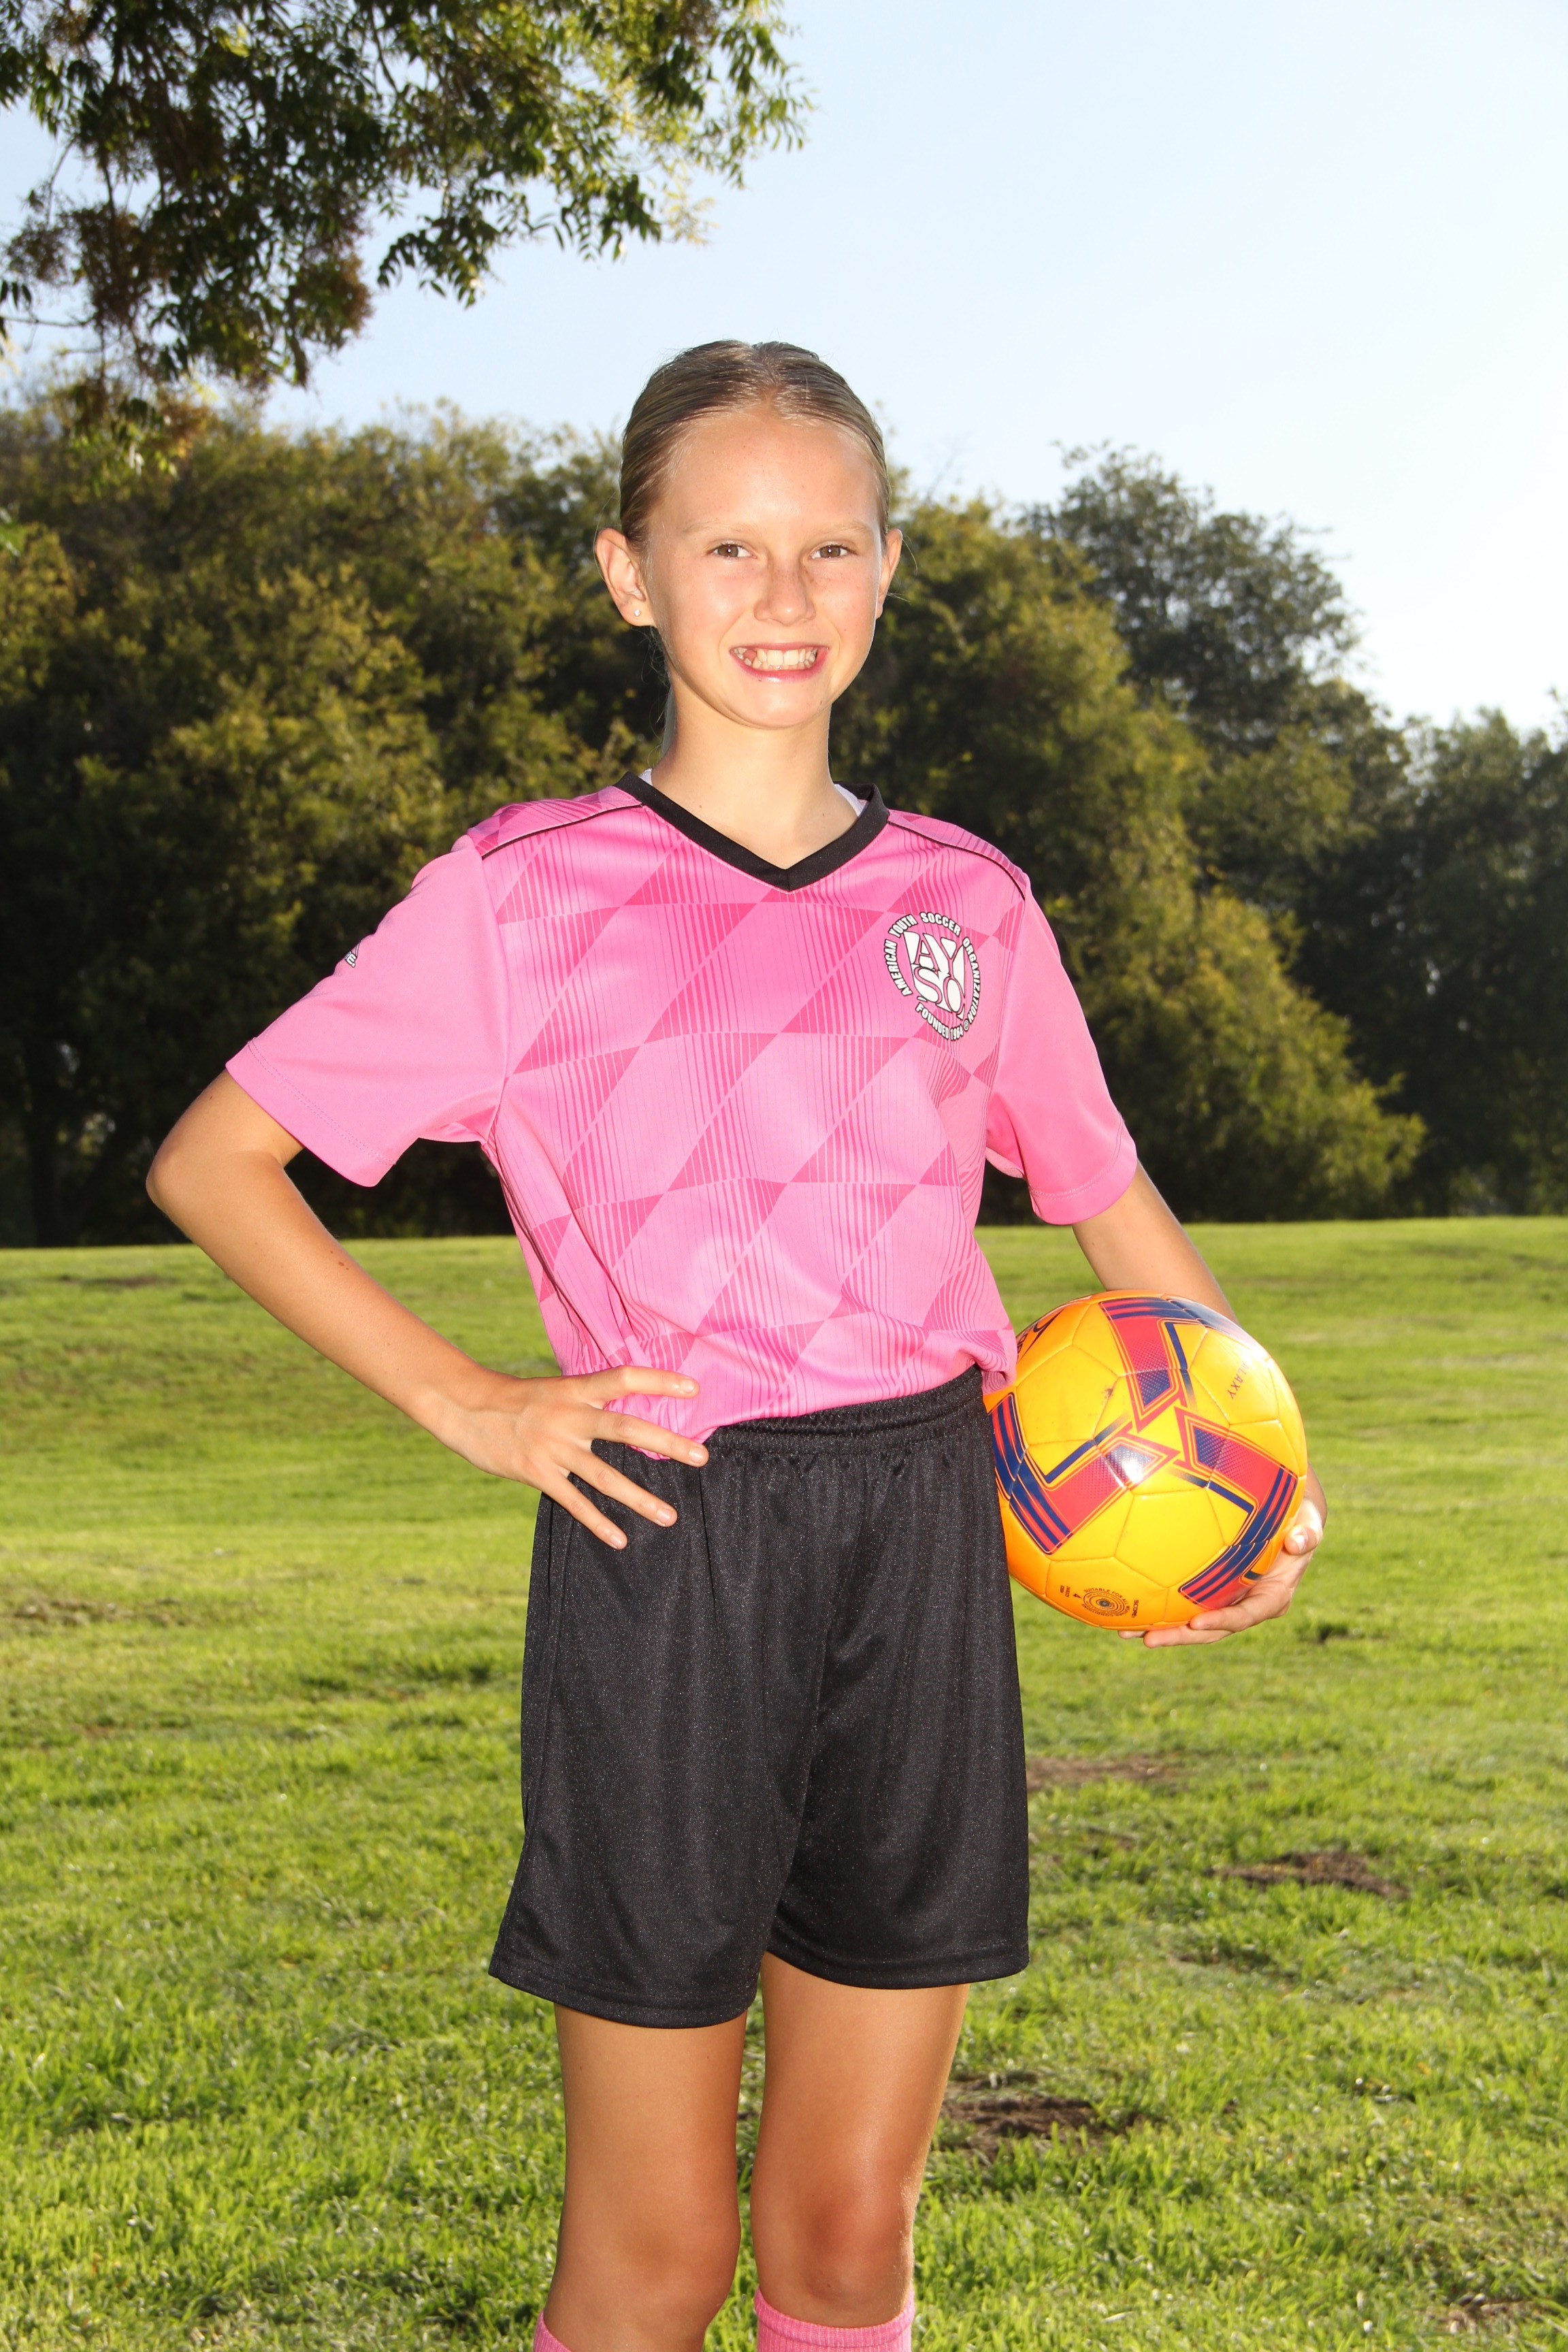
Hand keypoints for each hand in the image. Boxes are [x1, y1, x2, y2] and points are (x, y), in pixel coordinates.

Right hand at [433, 1365, 707, 1549]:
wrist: (465, 1408)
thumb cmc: (514, 1399)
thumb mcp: (554, 1389)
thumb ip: (585, 1400)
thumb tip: (619, 1408)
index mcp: (575, 1389)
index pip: (625, 1378)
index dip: (660, 1381)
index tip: (694, 1388)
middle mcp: (569, 1416)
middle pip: (626, 1428)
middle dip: (667, 1443)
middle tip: (701, 1457)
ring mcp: (553, 1446)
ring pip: (604, 1476)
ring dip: (639, 1499)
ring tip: (669, 1517)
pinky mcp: (536, 1473)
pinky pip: (573, 1501)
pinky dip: (597, 1522)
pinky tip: (619, 1539)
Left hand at [1121, 1464, 1326, 1647]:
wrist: (1289, 1518)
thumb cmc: (1300, 1516)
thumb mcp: (1309, 1521)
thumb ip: (1307, 1532)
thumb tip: (1300, 1540)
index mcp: (1273, 1597)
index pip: (1245, 1616)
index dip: (1222, 1622)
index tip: (1196, 1622)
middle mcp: (1247, 1605)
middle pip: (1212, 1629)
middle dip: (1180, 1637)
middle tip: (1147, 1638)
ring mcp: (1227, 1600)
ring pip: (1192, 1622)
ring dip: (1162, 1628)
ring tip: (1125, 1631)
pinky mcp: (1211, 1591)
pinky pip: (1184, 1602)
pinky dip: (1159, 1604)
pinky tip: (1128, 1602)